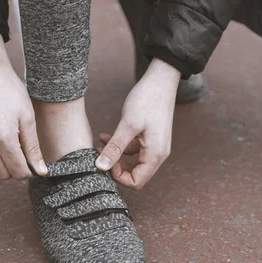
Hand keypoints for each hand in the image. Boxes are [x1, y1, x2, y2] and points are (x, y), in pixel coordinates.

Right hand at [0, 33, 47, 178]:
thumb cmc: (10, 92)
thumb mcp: (28, 118)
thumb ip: (33, 148)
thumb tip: (41, 172)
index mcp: (2, 139)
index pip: (17, 172)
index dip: (27, 170)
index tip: (31, 163)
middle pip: (1, 175)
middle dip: (13, 169)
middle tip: (19, 154)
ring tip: (6, 147)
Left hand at [96, 58, 180, 189]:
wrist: (161, 80)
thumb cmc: (147, 100)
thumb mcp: (128, 124)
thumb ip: (115, 148)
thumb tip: (100, 167)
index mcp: (155, 155)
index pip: (136, 182)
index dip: (118, 176)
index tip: (105, 160)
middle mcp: (157, 154)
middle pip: (135, 175)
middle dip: (115, 168)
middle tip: (100, 154)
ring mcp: (154, 147)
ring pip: (132, 163)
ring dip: (115, 156)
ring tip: (100, 144)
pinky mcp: (150, 138)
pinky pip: (133, 150)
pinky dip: (119, 146)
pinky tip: (105, 136)